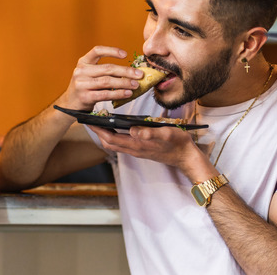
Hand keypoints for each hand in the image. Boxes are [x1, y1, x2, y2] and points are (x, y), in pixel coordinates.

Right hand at [57, 46, 143, 110]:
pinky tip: (127, 93)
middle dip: (126, 71)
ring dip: (124, 83)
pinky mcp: (85, 96)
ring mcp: (82, 84)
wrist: (69, 104)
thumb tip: (129, 71)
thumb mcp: (89, 75)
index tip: (125, 54)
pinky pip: (105, 94)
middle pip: (107, 68)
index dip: (112, 51)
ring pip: (108, 81)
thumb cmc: (84, 87)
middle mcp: (81, 71)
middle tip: (139, 74)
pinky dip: (118, 93)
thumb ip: (104, 71)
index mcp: (83, 62)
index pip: (97, 50)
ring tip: (136, 85)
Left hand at [87, 125, 209, 179]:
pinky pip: (122, 144)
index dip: (99, 130)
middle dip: (98, 132)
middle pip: (109, 143)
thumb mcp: (166, 134)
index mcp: (137, 145)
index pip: (111, 138)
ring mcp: (137, 151)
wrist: (186, 157)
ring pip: (114, 145)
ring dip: (104, 135)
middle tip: (90, 119)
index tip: (89, 121)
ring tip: (99, 122)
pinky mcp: (141, 150)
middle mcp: (134, 149)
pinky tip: (115, 128)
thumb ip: (150, 133)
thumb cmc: (178, 143)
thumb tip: (133, 130)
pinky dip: (114, 136)